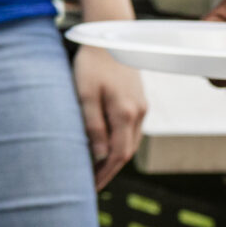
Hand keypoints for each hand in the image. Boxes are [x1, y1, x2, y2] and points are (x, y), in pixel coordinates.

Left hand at [72, 44, 146, 185]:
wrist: (109, 39)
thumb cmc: (91, 65)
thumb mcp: (84, 95)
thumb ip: (93, 125)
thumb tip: (100, 156)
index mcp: (125, 113)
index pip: (117, 155)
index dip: (104, 174)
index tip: (90, 188)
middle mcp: (138, 114)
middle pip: (126, 153)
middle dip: (109, 171)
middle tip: (90, 186)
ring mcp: (141, 108)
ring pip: (130, 143)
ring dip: (114, 159)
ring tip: (95, 172)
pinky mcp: (138, 102)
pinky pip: (130, 131)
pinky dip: (119, 144)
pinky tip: (105, 148)